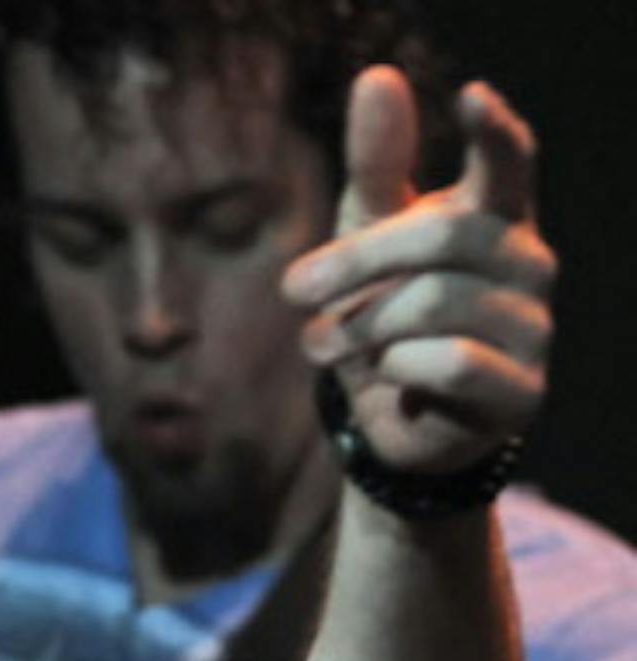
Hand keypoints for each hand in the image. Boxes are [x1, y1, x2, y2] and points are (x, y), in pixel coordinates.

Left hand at [282, 68, 554, 475]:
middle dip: (356, 261)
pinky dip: (398, 367)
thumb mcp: (366, 232)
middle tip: (294, 290)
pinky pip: (454, 362)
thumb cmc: (380, 308)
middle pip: (444, 236)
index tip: (472, 97)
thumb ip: (376, 162)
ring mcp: (535, 328)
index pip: (508, 164)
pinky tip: (386, 375)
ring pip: (437, 303)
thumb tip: (378, 76)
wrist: (386, 414)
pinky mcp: (522, 392)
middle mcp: (529, 263)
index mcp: (495, 217)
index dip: (494, 133)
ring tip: (325, 344)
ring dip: (361, 325)